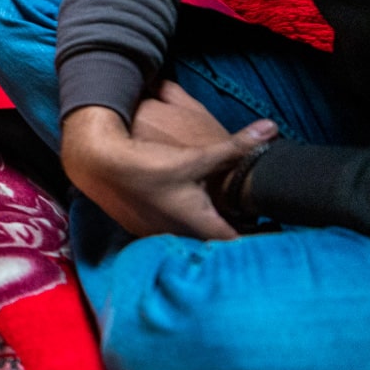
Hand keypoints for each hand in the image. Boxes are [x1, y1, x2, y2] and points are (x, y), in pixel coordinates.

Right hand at [61, 98, 276, 240]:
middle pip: (211, 238)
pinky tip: (175, 202)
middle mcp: (179, 234)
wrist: (97, 163)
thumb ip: (236, 147)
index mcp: (198, 223)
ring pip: (186, 233)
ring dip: (199, 224)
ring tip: (212, 209)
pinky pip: (166, 228)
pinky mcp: (138, 225)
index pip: (236, 241)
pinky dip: (177, 219)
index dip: (254, 236)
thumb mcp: (197, 156)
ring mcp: (155, 232)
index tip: (268, 228)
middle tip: (244, 215)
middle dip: (227, 227)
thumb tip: (271, 128)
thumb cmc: (149, 164)